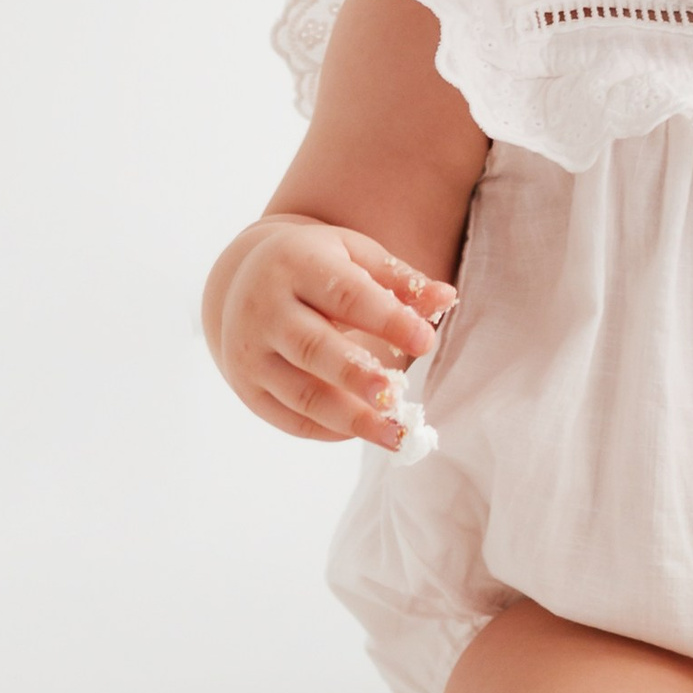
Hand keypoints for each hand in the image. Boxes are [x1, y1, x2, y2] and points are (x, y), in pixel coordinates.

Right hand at [211, 218, 454, 447]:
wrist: (244, 279)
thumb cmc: (318, 266)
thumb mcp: (356, 257)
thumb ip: (401, 282)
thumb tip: (447, 298)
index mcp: (295, 264)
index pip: (344, 294)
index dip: (387, 320)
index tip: (426, 341)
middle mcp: (264, 308)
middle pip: (313, 348)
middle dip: (357, 376)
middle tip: (396, 398)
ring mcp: (250, 352)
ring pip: (302, 393)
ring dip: (351, 418)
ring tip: (395, 434)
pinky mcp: (248, 388)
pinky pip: (291, 418)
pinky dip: (330, 430)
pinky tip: (365, 432)